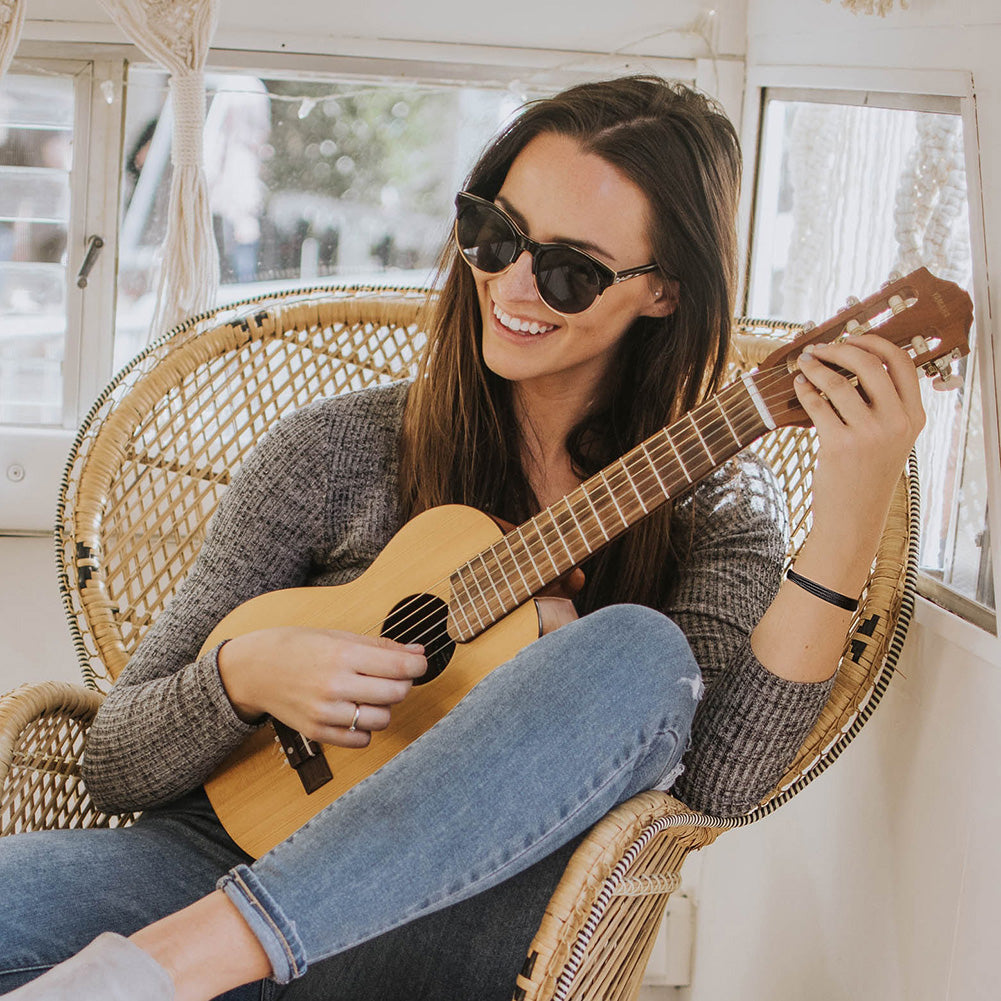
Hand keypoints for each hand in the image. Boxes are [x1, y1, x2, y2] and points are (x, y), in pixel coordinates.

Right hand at [217, 627, 426, 747]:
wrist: (254, 669)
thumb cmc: (297, 646)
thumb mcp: (338, 636)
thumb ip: (380, 647)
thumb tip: (417, 654)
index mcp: (342, 655)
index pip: (398, 667)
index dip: (418, 666)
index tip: (419, 663)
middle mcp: (335, 685)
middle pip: (396, 694)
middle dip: (402, 684)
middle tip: (393, 676)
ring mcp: (326, 712)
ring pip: (382, 719)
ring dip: (385, 707)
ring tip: (371, 694)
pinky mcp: (318, 732)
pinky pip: (361, 740)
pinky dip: (366, 728)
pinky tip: (356, 712)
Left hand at [793, 333, 924, 588]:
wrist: (854, 519)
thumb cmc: (866, 476)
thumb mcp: (889, 441)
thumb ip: (882, 406)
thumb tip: (853, 364)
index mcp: (914, 417)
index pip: (902, 363)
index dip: (875, 343)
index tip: (852, 337)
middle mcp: (897, 423)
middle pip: (869, 365)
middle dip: (840, 349)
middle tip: (819, 348)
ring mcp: (870, 434)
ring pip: (840, 382)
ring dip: (816, 367)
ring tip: (803, 363)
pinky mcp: (840, 445)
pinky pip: (818, 405)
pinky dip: (805, 390)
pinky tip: (798, 386)